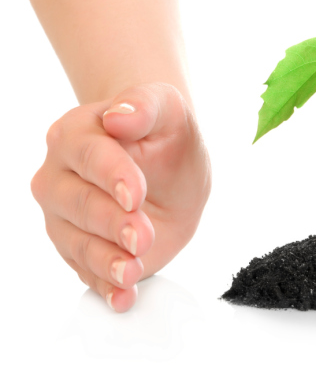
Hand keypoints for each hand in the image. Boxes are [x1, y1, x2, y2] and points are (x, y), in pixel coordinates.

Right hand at [31, 83, 210, 311]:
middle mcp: (60, 176)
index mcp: (76, 134)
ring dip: (105, 261)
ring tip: (132, 271)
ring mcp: (65, 216)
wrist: (168, 166)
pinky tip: (122, 296)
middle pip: (78, 203)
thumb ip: (145, 106)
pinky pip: (87, 271)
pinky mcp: (80, 248)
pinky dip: (105, 287)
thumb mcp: (167, 109)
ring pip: (77, 243)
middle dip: (111, 223)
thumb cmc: (163, 133)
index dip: (112, 175)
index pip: (88, 155)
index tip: (135, 194)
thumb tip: (118, 116)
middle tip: (142, 236)